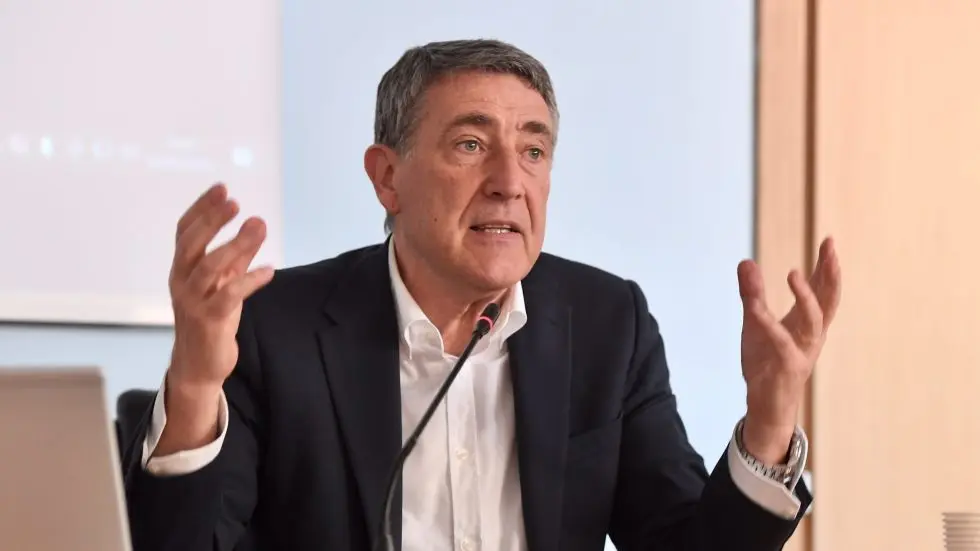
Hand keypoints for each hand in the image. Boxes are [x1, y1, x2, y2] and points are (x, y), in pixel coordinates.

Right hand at [168, 183, 273, 389]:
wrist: (199, 364)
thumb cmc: (212, 317)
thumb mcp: (225, 281)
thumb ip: (240, 254)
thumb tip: (257, 222)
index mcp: (182, 268)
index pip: (185, 231)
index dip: (201, 208)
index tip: (222, 188)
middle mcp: (181, 281)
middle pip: (192, 243)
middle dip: (212, 220)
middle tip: (234, 202)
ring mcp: (192, 301)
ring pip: (210, 266)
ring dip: (235, 245)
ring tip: (258, 226)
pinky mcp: (209, 320)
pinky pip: (229, 295)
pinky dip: (250, 280)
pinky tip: (269, 270)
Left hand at [737, 237, 841, 462]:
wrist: (765, 403)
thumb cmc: (767, 362)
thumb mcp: (755, 322)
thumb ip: (752, 294)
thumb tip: (746, 262)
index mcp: (808, 323)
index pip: (823, 290)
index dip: (827, 266)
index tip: (828, 241)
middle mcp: (812, 335)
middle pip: (829, 300)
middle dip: (831, 273)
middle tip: (830, 248)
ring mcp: (802, 350)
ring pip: (813, 321)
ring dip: (805, 297)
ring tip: (794, 273)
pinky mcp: (787, 365)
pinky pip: (780, 342)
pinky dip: (768, 324)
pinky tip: (755, 309)